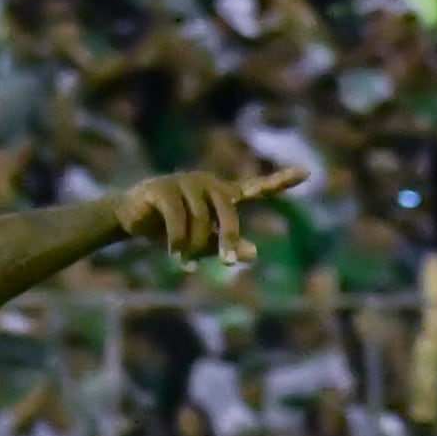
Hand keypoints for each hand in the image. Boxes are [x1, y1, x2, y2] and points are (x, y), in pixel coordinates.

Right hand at [111, 163, 300, 268]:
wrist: (130, 219)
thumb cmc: (171, 230)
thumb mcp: (201, 243)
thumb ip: (226, 247)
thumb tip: (254, 254)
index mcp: (220, 195)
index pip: (255, 187)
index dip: (280, 181)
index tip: (307, 173)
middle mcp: (206, 184)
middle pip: (228, 211)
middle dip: (229, 238)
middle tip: (229, 262)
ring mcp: (184, 182)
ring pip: (201, 220)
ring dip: (194, 246)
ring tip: (185, 262)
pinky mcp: (162, 188)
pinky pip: (178, 218)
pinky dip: (178, 240)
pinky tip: (176, 254)